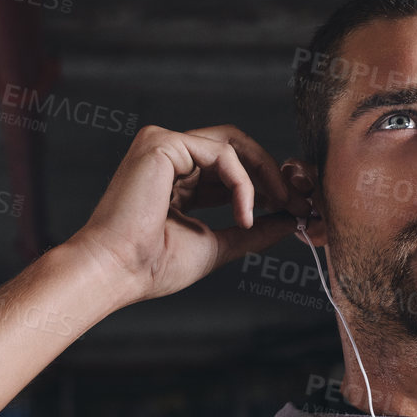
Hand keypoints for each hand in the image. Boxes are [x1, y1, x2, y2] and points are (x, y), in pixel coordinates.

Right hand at [68, 125, 299, 304]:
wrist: (117, 271)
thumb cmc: (154, 266)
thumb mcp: (216, 245)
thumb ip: (250, 231)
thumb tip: (289, 222)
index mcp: (176, 179)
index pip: (230, 169)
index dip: (265, 185)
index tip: (294, 208)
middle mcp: (168, 156)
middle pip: (236, 147)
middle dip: (272, 173)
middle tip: (298, 201)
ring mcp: (163, 146)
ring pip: (233, 145)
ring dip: (265, 175)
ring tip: (282, 205)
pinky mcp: (162, 144)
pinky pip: (222, 153)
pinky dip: (242, 183)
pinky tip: (245, 213)